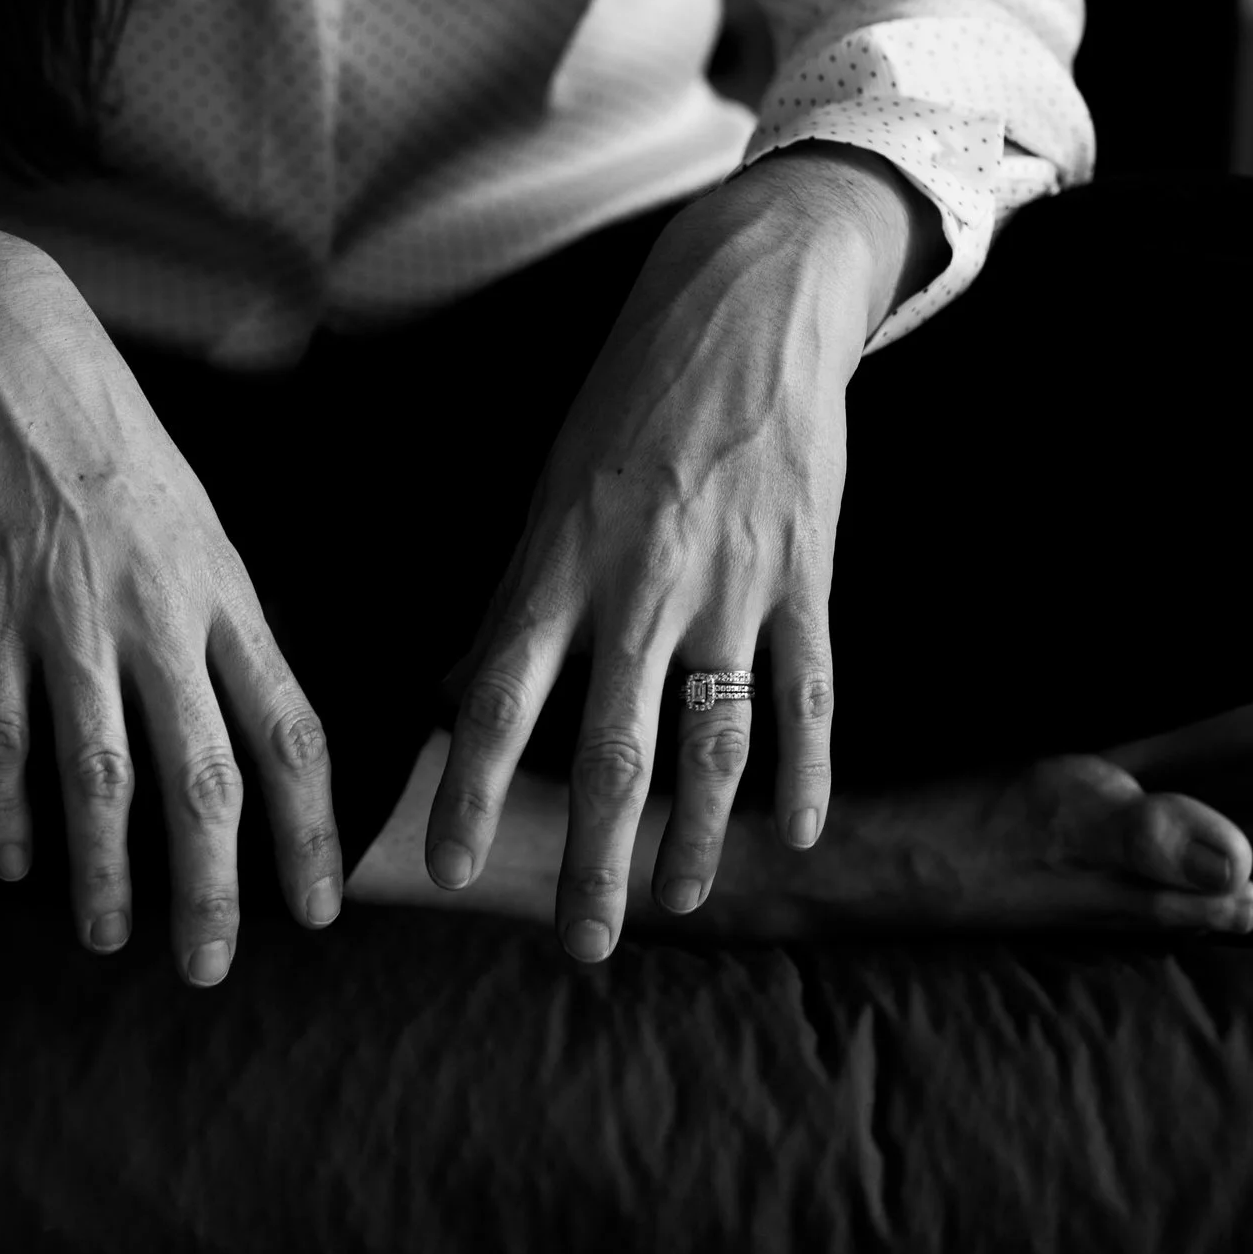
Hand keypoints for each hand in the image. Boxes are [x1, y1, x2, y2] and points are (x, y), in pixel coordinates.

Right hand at [0, 199, 346, 982]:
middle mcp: (159, 612)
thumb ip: (218, 616)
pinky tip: (7, 861)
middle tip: (211, 967)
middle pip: (205, 780)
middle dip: (213, 890)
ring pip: (103, 776)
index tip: (318, 908)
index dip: (309, 831)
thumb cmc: (103, 431)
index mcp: (224, 588)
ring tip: (109, 937)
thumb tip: (250, 717)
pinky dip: (4, 808)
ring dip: (109, 873)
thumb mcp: (193, 515)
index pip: (291, 731)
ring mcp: (68, 615)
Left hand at [423, 144, 945, 960]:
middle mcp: (639, 587)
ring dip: (697, 838)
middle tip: (579, 944)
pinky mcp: (806, 575)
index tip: (444, 870)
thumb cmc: (626, 407)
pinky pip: (808, 693)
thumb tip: (453, 695)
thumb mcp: (546, 495)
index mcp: (555, 565)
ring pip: (713, 743)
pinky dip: (805, 770)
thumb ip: (513, 607)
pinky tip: (794, 834)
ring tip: (680, 903)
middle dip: (593, 860)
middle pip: (611, 753)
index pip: (497, 702)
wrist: (743, 309)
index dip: (467, 791)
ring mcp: (730, 585)